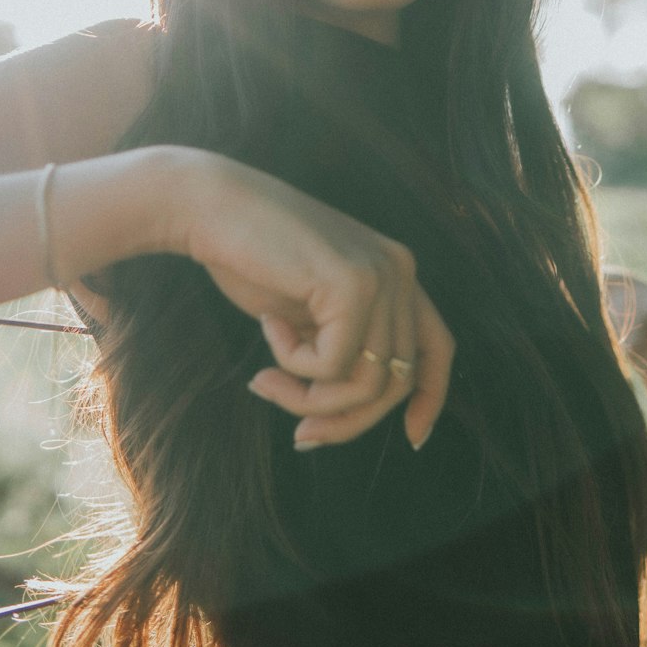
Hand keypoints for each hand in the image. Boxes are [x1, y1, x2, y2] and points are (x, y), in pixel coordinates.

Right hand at [168, 148, 454, 452]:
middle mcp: (400, 271)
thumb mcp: (311, 311)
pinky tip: (268, 325)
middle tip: (299, 433)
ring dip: (309, 399)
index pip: (437, 347)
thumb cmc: (250, 258)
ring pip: (366, 385)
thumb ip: (341, 345)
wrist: (210, 206)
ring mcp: (381, 275)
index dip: (431, 397)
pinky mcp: (353, 284)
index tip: (412, 439)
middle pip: (396, 382)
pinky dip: (292, 364)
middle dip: (345, 420)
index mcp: (396, 272)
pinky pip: (332, 366)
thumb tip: (347, 417)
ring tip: (267, 380)